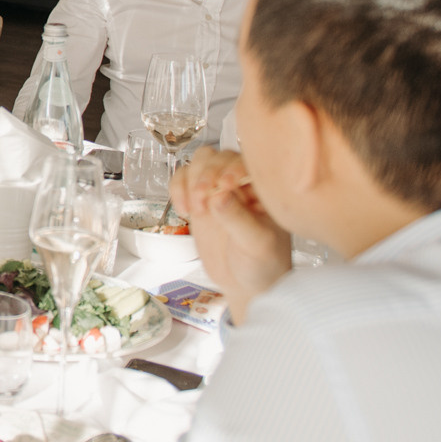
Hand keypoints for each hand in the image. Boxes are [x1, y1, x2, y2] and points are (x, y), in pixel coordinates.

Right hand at [171, 146, 291, 324]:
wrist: (247, 285)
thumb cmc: (263, 265)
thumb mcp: (257, 245)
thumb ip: (239, 220)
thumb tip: (219, 196)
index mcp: (263, 188)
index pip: (245, 161)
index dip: (232, 168)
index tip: (225, 186)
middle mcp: (241, 184)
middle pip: (218, 157)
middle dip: (207, 176)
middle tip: (204, 202)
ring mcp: (218, 190)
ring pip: (199, 162)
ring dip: (191, 180)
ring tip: (196, 209)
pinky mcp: (199, 200)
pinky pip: (182, 179)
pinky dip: (177, 189)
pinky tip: (184, 210)